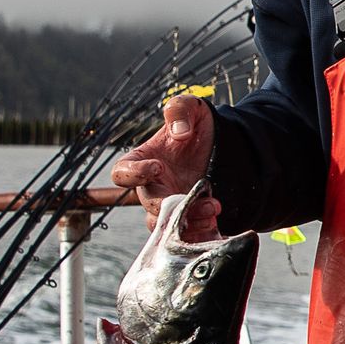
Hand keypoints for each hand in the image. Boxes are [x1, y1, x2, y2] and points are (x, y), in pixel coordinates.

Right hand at [111, 92, 219, 236]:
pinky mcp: (188, 218)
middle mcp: (152, 187)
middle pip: (150, 205)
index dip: (134, 174)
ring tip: (213, 210)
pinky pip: (187, 235)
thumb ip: (180, 110)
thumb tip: (179, 131)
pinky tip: (216, 227)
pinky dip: (200, 234)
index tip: (157, 167)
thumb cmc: (197, 126)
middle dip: (173, 205)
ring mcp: (169, 205)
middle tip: (201, 200)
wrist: (222, 147)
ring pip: (167, 224)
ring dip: (189, 222)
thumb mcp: (191, 108)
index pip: (122, 172)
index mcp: (142, 161)